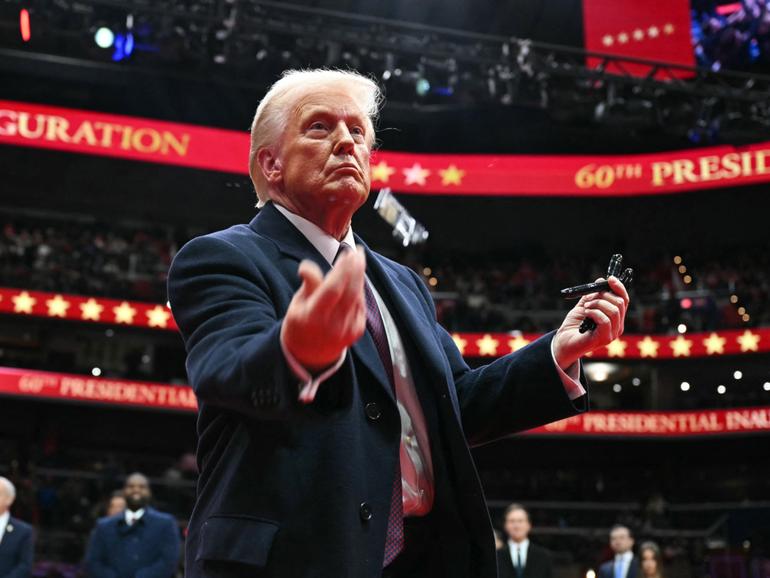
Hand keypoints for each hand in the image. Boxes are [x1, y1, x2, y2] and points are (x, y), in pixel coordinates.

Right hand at [281, 246, 366, 372]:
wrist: (309, 354)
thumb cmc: (301, 323)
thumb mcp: (297, 304)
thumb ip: (308, 285)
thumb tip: (307, 266)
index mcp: (314, 318)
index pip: (333, 291)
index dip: (342, 271)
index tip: (346, 254)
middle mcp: (333, 325)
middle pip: (350, 292)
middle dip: (356, 269)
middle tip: (358, 252)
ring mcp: (348, 330)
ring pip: (358, 297)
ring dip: (360, 277)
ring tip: (358, 259)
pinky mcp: (357, 331)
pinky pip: (361, 305)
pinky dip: (359, 289)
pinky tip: (356, 278)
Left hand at [552, 275, 629, 369]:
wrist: (564, 341)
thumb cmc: (574, 325)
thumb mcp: (584, 305)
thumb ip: (593, 295)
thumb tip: (601, 280)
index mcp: (615, 318)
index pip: (624, 300)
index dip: (619, 287)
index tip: (610, 279)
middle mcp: (617, 326)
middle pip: (620, 303)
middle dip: (604, 295)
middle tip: (590, 298)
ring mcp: (612, 333)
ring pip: (614, 310)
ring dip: (597, 304)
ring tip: (586, 307)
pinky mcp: (605, 338)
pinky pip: (605, 320)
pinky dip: (594, 312)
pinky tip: (586, 313)